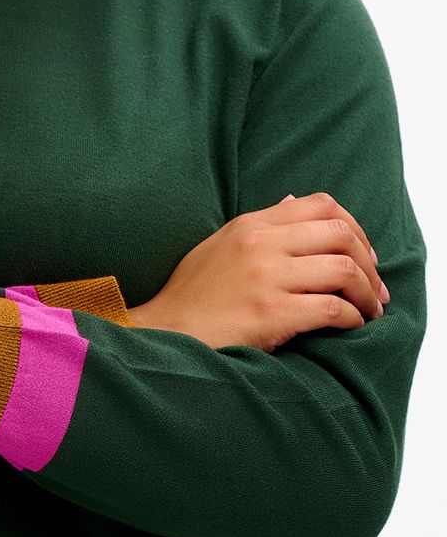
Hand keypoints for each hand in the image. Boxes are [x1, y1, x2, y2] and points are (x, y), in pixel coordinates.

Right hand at [128, 191, 390, 350]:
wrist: (161, 335)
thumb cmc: (189, 298)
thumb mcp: (218, 246)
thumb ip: (259, 225)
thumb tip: (293, 201)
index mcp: (250, 224)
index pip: (321, 205)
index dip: (354, 226)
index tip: (362, 253)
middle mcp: (261, 244)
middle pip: (340, 234)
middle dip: (369, 261)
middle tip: (375, 287)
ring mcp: (266, 278)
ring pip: (343, 270)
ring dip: (367, 292)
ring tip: (369, 310)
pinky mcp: (271, 315)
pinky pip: (332, 309)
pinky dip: (352, 317)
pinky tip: (351, 326)